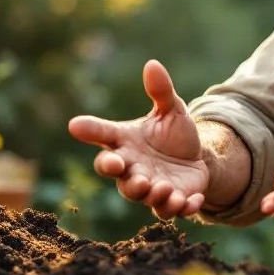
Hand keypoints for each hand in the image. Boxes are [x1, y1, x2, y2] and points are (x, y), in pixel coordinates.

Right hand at [67, 60, 207, 219]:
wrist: (198, 157)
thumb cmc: (173, 134)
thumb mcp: (171, 110)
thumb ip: (160, 92)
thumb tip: (152, 64)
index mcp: (126, 146)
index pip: (104, 140)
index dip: (90, 133)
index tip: (75, 126)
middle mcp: (134, 170)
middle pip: (122, 180)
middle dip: (128, 180)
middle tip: (135, 175)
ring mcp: (152, 188)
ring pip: (146, 199)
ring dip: (154, 196)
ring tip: (164, 188)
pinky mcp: (173, 201)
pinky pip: (173, 210)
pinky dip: (182, 207)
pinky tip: (193, 200)